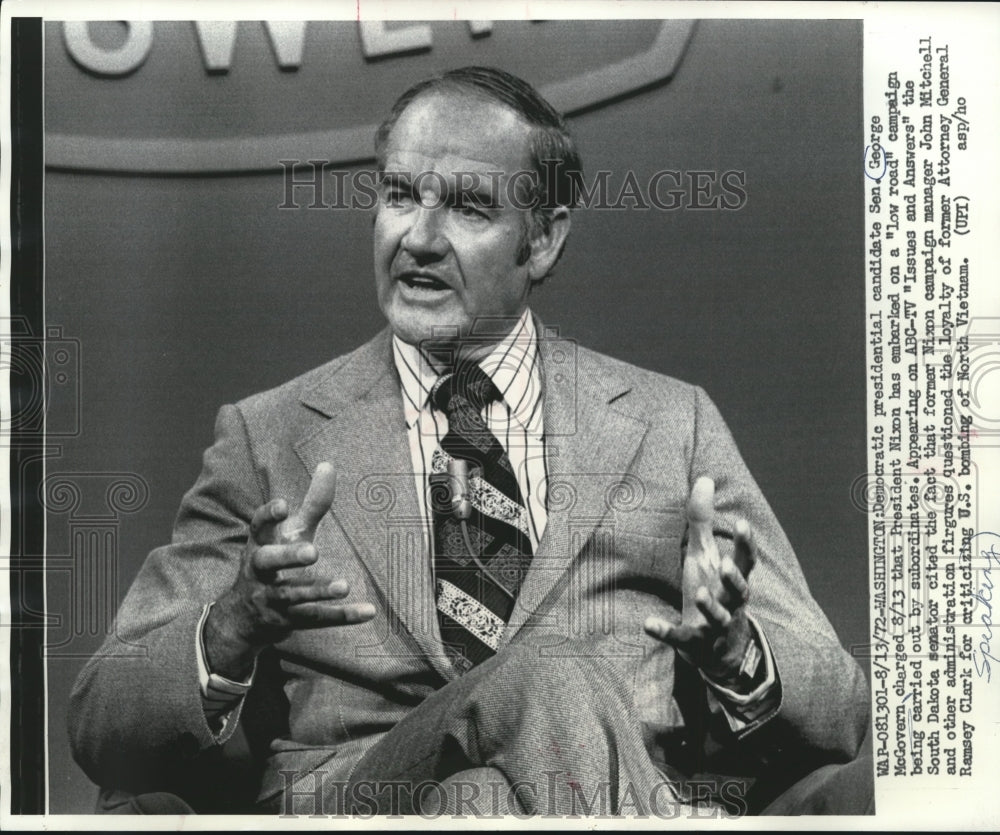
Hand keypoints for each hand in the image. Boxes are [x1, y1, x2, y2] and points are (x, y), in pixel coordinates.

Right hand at [205, 462, 375, 679]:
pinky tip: (368, 611)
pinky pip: (317, 620)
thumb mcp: (289, 532)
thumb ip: (311, 504)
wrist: (243, 617)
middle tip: (312, 551)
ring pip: (293, 596)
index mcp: (259, 545)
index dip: (268, 516)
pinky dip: (343, 616)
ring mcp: (272, 599)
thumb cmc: (273, 561)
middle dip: (288, 557)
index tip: (285, 504)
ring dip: (318, 591)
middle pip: (269, 563)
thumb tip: (328, 464)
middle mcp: (260, 572)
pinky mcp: (289, 621)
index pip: (258, 527)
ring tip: (344, 585)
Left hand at [643, 476, 755, 681]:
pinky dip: (665, 631)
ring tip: (700, 593)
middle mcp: (730, 603)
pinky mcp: (695, 644)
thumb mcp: (704, 555)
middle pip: (740, 592)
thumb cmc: (711, 590)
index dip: (745, 544)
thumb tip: (704, 478)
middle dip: (734, 579)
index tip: (742, 524)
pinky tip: (647, 624)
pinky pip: (681, 638)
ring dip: (710, 606)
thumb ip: (703, 520)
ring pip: (718, 618)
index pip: (746, 561)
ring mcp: (715, 627)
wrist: (717, 649)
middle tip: (725, 564)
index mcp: (731, 580)